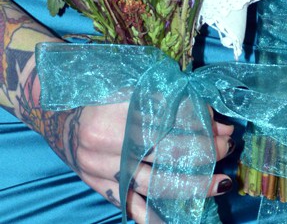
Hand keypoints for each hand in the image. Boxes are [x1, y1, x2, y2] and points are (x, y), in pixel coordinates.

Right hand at [41, 100, 234, 222]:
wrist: (54, 108)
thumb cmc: (97, 86)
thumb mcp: (128, 79)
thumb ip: (164, 92)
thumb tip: (209, 110)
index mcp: (116, 106)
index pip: (169, 115)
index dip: (199, 118)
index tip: (221, 120)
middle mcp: (108, 140)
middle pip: (167, 149)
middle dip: (205, 148)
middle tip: (229, 144)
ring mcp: (102, 167)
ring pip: (154, 180)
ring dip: (193, 182)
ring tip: (223, 182)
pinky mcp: (98, 184)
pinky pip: (128, 203)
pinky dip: (151, 215)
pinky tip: (174, 220)